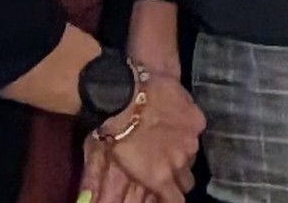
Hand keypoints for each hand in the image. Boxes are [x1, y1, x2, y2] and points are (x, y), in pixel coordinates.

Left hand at [90, 71, 203, 200]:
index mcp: (159, 176)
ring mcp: (190, 140)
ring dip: (182, 152)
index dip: (171, 199)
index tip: (165, 195)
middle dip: (178, 177)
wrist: (126, 95)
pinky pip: (196, 130)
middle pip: (187, 180)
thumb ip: (121, 178)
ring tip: (170, 142)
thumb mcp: (110, 160)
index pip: (176, 200)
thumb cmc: (113, 130)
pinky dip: (188, 128)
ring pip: (192, 154)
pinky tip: (177, 120)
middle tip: (166, 167)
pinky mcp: (196, 119)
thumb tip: (91, 198)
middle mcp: (179, 162)